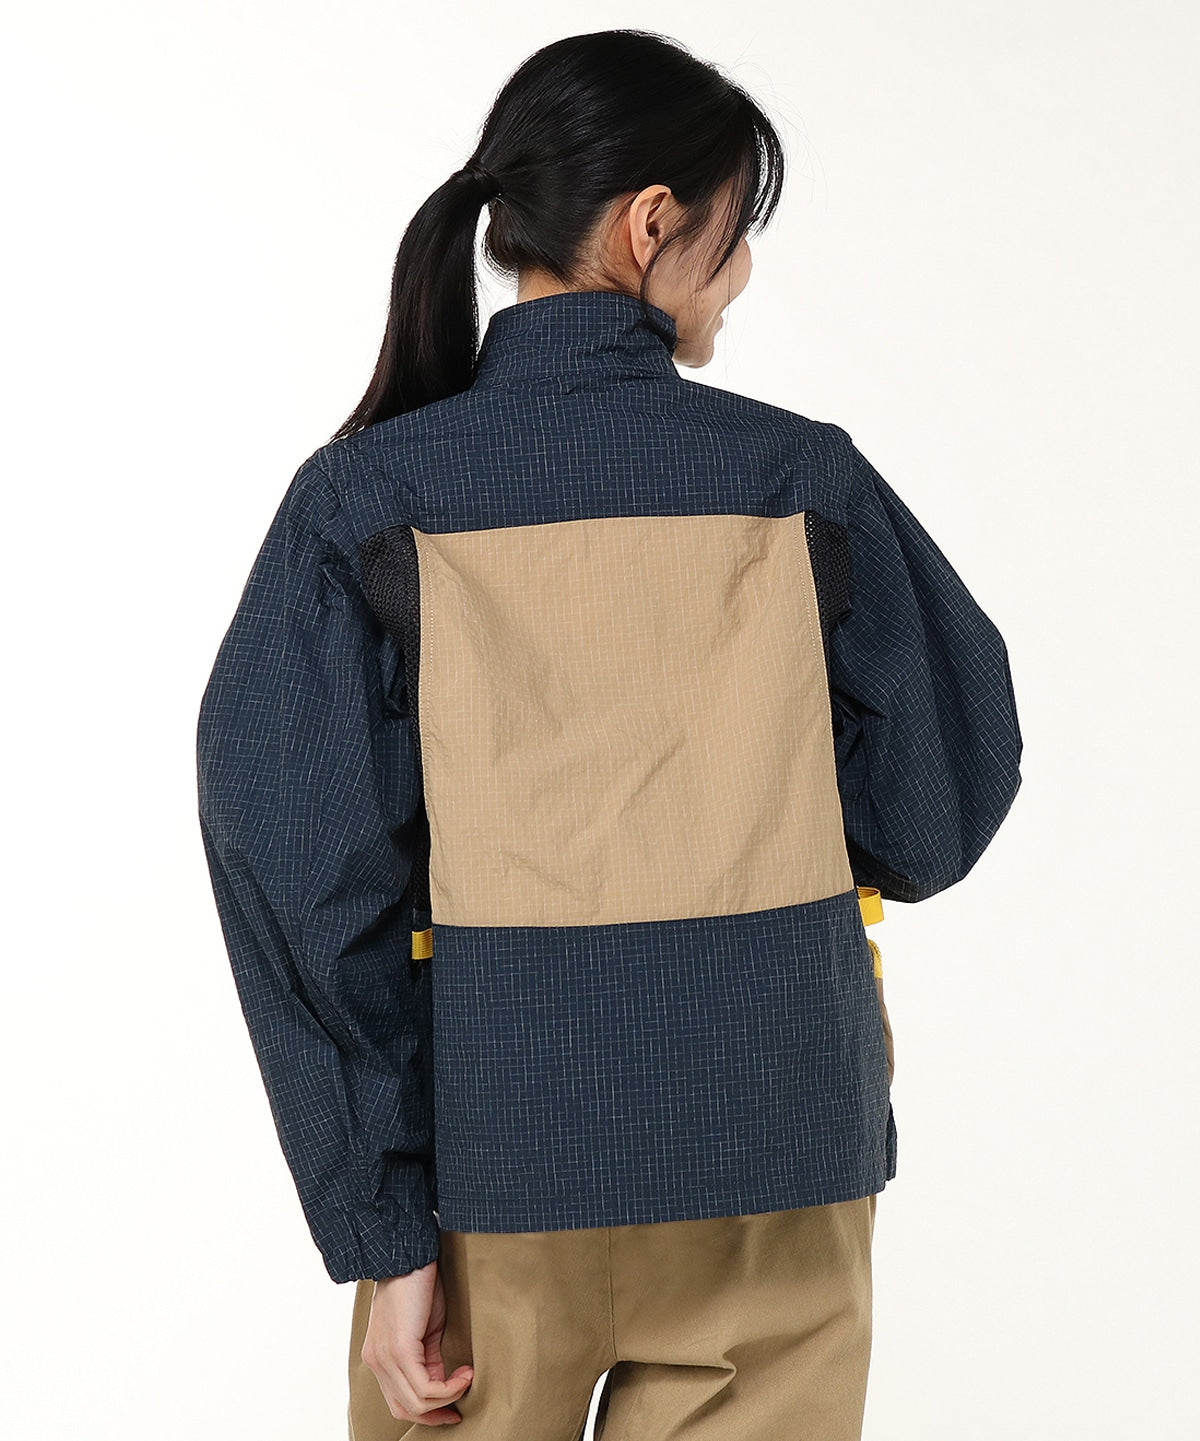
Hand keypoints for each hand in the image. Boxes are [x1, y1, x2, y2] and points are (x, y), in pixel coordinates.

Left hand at [360, 1260, 474, 1425]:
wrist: (410, 1254)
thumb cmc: (418, 1285)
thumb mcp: (423, 1330)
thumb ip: (426, 1359)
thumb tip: (442, 1385)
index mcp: (378, 1357)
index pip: (398, 1402)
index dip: (428, 1413)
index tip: (453, 1408)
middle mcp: (375, 1362)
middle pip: (405, 1409)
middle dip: (438, 1412)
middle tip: (462, 1402)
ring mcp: (384, 1357)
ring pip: (416, 1402)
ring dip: (449, 1396)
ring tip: (467, 1377)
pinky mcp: (400, 1349)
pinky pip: (425, 1387)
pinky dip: (450, 1387)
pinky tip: (465, 1372)